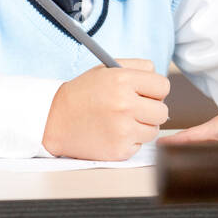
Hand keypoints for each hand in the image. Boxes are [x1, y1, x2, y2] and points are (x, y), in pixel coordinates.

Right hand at [43, 59, 169, 160]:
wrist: (54, 120)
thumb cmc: (83, 93)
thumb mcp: (106, 69)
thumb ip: (137, 66)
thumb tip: (158, 76)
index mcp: (122, 81)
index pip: (163, 86)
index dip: (155, 90)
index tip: (145, 93)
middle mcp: (125, 105)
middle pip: (163, 112)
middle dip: (151, 109)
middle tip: (136, 108)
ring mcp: (123, 130)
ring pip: (154, 130)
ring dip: (142, 126)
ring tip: (122, 121)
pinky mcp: (119, 150)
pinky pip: (139, 145)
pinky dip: (130, 140)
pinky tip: (113, 133)